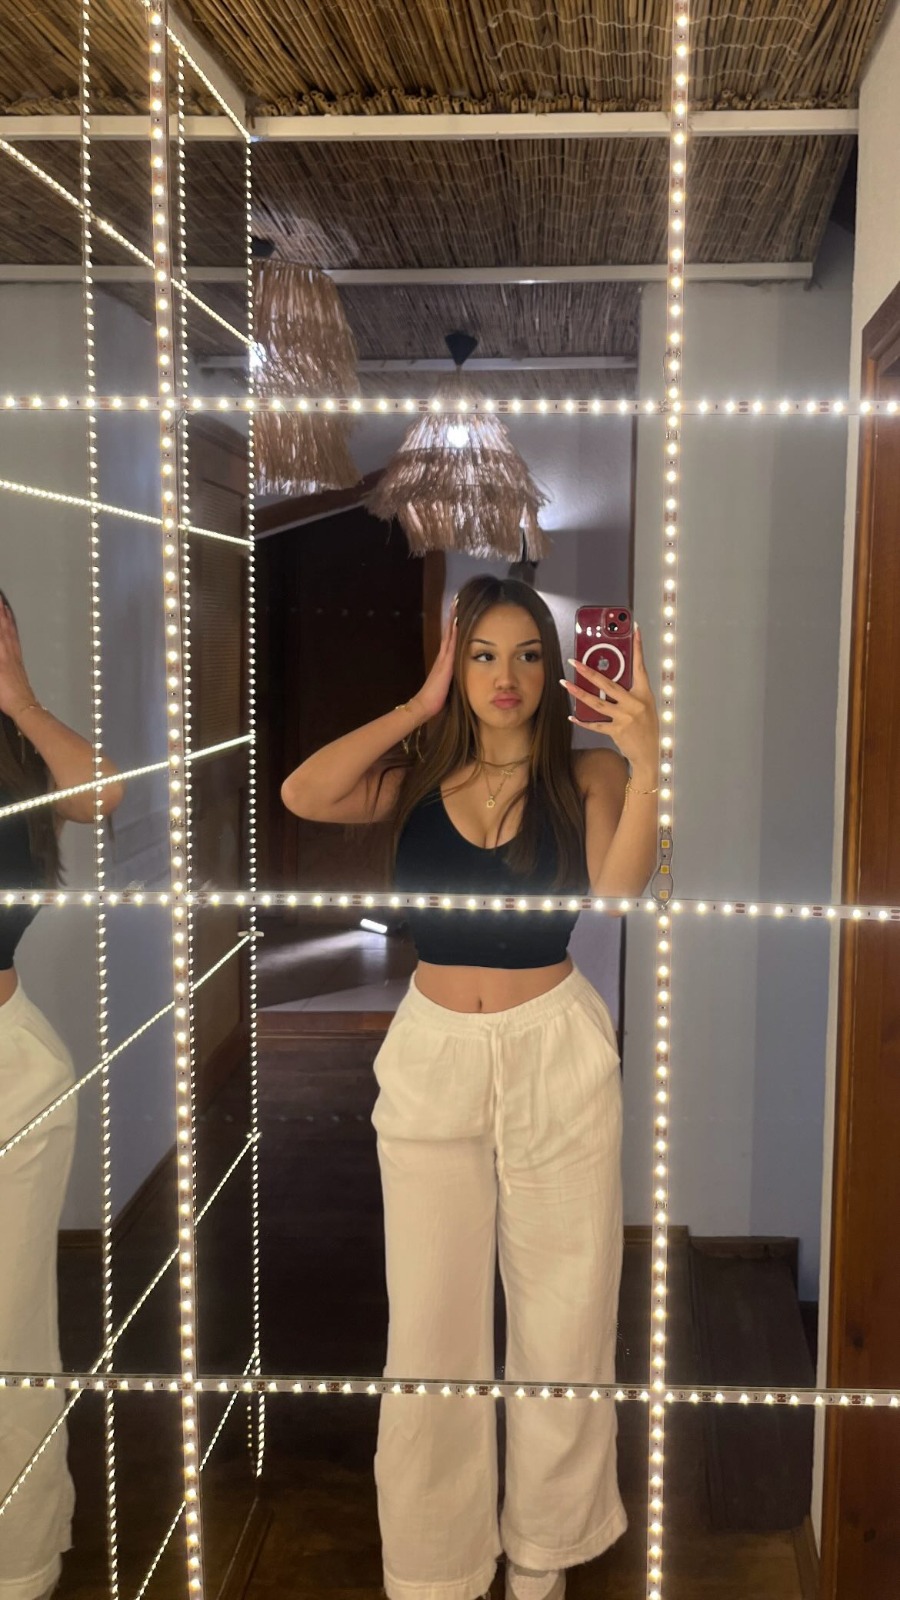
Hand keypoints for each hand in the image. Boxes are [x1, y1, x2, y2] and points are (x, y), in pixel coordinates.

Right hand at [0, 599, 35, 720]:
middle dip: (0, 610)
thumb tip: (0, 642)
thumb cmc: (4, 692)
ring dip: (7, 618)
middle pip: (3, 625)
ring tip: (4, 607)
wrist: (22, 704)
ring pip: (10, 631)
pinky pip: (15, 639)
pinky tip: (12, 630)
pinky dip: (12, 630)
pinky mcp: (19, 661)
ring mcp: (15, 655)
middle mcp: (9, 650)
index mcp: (1, 651)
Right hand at [412, 598, 457, 719]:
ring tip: (455, 605)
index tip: (457, 612)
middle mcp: (443, 657)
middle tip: (456, 601)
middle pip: (448, 632)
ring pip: (449, 634)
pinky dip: (454, 632)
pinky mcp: (445, 663)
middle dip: (452, 617)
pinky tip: (457, 622)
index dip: (453, 626)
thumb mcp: (447, 685)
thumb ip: (451, 677)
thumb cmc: (435, 699)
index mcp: (444, 661)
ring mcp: (443, 659)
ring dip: (452, 619)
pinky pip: (451, 644)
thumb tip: (458, 676)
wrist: (424, 705)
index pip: (450, 639)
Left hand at [562, 624, 658, 775]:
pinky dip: (582, 721)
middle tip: (574, 661)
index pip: (640, 666)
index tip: (633, 629)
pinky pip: (595, 724)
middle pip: (608, 684)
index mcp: (644, 693)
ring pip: (597, 702)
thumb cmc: (646, 727)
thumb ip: (629, 692)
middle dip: (588, 671)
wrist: (650, 754)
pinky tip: (571, 716)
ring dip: (578, 693)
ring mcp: (625, 718)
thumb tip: (607, 680)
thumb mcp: (644, 705)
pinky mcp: (617, 731)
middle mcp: (635, 703)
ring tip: (564, 683)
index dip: (637, 647)